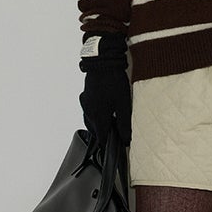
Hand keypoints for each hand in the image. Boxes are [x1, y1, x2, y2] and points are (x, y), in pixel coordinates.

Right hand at [79, 33, 131, 147]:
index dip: (108, 145)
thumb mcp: (123, 104)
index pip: (101, 138)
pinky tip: (104, 110)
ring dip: (99, 125)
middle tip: (116, 136)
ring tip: (111, 124)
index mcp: (97, 117)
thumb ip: (124, 123)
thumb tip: (126, 139)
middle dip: (104, 135)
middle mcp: (88, 112)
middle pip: (95, 130)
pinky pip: (89, 111)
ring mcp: (85, 103)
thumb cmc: (114, 82)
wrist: (103, 62)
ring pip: (91, 120)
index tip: (114, 149)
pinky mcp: (86, 96)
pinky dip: (95, 115)